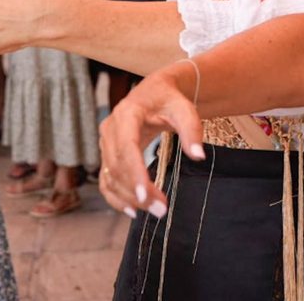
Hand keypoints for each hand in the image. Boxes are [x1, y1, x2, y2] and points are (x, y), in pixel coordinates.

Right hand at [97, 62, 205, 217]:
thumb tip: (198, 155)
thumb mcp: (184, 108)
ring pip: (111, 176)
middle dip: (137, 191)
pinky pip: (106, 179)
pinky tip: (133, 211)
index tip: (146, 195)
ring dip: (129, 198)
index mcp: (127, 113)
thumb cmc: (170, 99)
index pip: (126, 147)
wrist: (155, 92)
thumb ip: (192, 129)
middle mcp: (110, 127)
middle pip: (118, 166)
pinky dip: (116, 197)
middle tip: (161, 210)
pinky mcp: (107, 154)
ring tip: (154, 211)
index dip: (134, 173)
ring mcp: (105, 141)